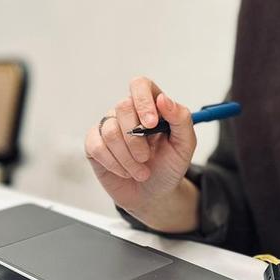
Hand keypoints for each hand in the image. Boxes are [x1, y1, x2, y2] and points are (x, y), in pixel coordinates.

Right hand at [84, 77, 198, 231]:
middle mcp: (127, 112)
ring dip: (128, 158)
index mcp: (151, 106)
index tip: (151, 123)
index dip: (143, 101)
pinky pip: (96, 147)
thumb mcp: (185, 145)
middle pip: (122, 107)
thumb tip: (163, 99)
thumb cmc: (169, 166)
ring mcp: (109, 126)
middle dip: (137, 139)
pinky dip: (114, 163)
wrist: (155, 194)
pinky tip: (125, 172)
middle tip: (147, 158)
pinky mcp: (94, 144)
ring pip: (110, 131)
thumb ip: (181, 119)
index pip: (140, 85)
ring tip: (141, 171)